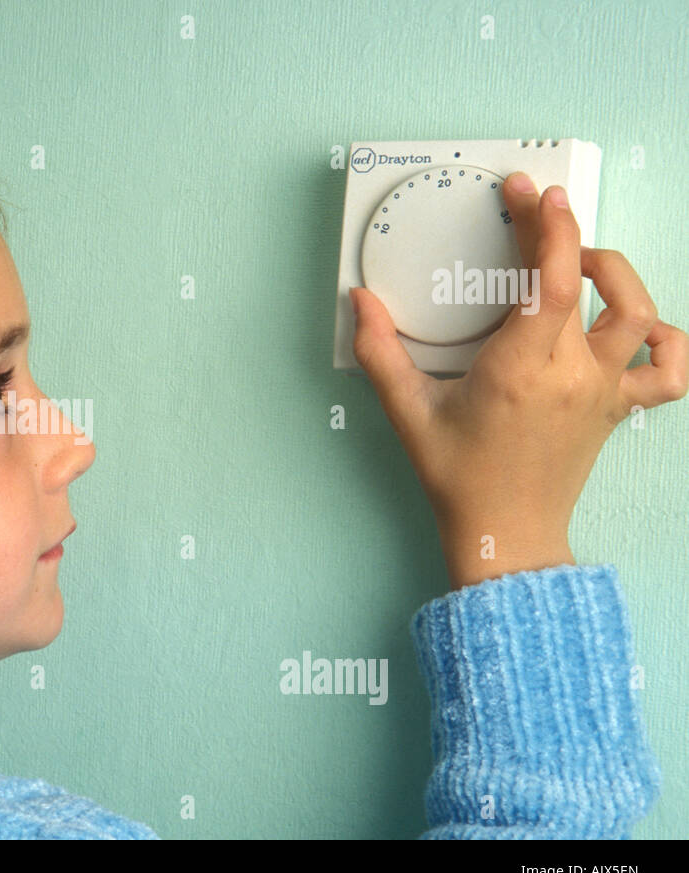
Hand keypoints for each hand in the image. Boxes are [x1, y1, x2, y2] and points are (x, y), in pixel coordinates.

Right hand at [351, 171, 687, 589]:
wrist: (506, 535)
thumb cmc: (458, 478)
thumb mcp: (408, 415)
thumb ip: (380, 354)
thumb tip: (359, 302)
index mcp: (521, 371)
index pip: (553, 282)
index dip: (547, 228)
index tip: (531, 192)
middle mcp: (572, 375)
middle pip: (589, 283)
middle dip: (563, 234)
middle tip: (534, 213)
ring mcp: (604, 392)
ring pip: (640, 314)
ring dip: (616, 275)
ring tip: (579, 264)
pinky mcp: (619, 409)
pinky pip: (669, 371)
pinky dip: (666, 340)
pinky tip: (636, 328)